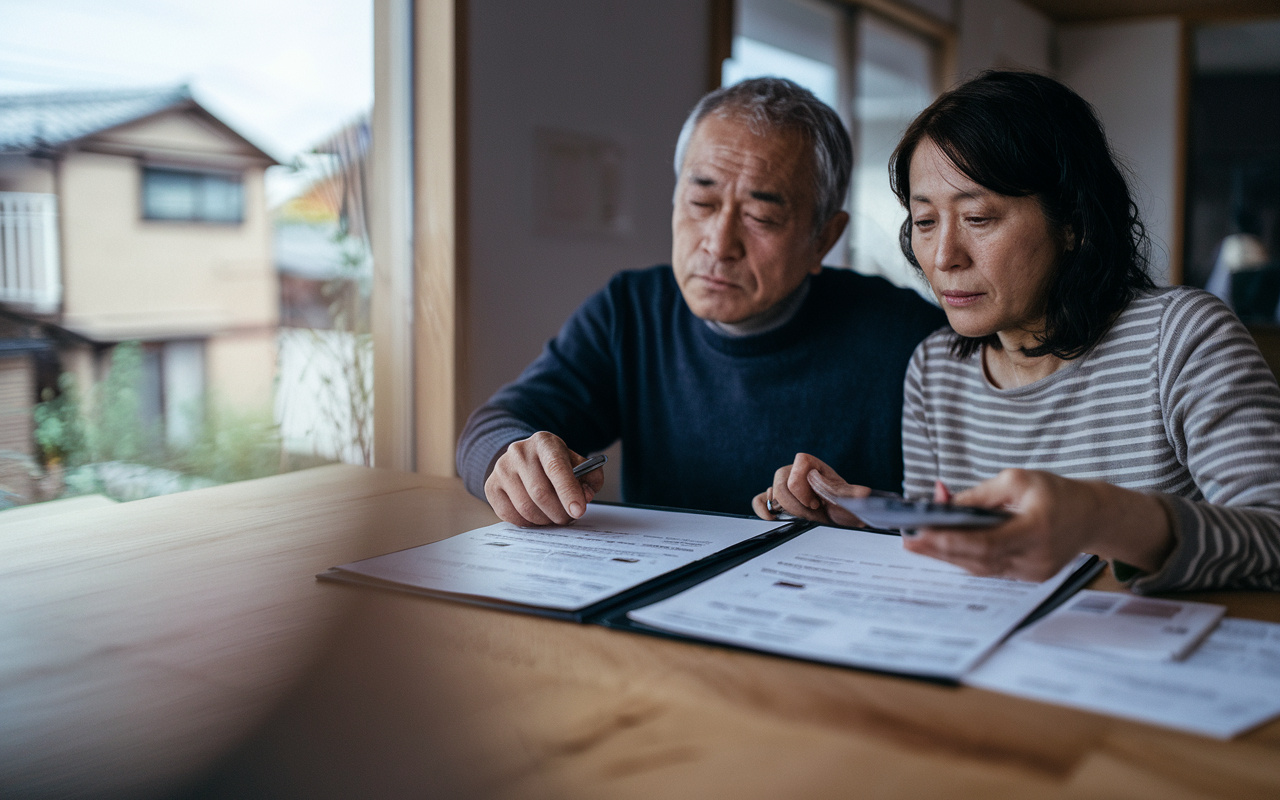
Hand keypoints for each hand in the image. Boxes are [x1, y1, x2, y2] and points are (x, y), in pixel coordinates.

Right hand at [484, 432, 605, 526]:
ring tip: (554, 517)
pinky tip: (537, 516)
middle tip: (568, 518)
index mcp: (544, 442)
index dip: (568, 491)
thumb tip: (585, 496)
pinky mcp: (491, 486)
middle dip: (559, 512)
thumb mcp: (577, 464)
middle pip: (540, 492)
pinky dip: (527, 523)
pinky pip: (510, 515)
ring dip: (545, 520)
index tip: (578, 511)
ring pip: (525, 507)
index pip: (556, 467)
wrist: (524, 459)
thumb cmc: (555, 465)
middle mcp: (519, 452)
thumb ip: (590, 478)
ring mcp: (502, 468)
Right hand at [752, 453, 871, 526]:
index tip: (816, 503)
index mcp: (811, 465)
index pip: (798, 464)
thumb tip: (863, 493)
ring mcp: (782, 485)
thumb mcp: (849, 500)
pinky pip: (759, 500)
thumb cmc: (843, 506)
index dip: (803, 487)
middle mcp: (794, 472)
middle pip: (782, 482)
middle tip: (814, 515)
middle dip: (797, 505)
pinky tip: (772, 518)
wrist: (837, 519)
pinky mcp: (774, 500)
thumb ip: (851, 494)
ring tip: (805, 519)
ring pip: (772, 492)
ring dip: (788, 510)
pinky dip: (763, 509)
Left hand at [904, 469, 1172, 581]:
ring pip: (981, 567)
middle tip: (908, 540)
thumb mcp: (1017, 480)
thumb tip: (943, 505)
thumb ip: (980, 496)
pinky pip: (991, 568)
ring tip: (919, 543)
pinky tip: (944, 548)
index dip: (950, 541)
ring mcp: (1033, 572)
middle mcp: (1035, 557)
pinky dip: (967, 558)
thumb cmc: (1055, 491)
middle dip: (939, 549)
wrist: (1093, 515)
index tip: (920, 533)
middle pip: (977, 560)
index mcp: (1036, 529)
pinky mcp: (1029, 576)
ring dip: (948, 555)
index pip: (985, 542)